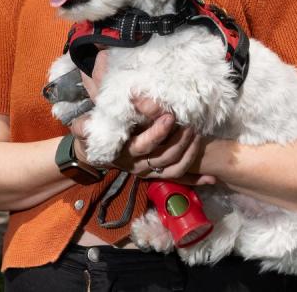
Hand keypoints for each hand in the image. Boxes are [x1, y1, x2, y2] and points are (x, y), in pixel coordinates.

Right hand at [70, 50, 215, 184]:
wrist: (92, 153)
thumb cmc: (91, 135)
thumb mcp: (85, 128)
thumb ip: (86, 127)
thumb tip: (86, 126)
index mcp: (123, 153)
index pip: (143, 145)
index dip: (157, 132)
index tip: (169, 115)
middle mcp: (138, 165)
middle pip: (164, 157)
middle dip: (179, 140)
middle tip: (191, 124)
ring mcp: (149, 172)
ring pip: (174, 169)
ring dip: (189, 154)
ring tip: (198, 135)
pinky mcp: (157, 175)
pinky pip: (178, 180)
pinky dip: (196, 180)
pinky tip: (212, 177)